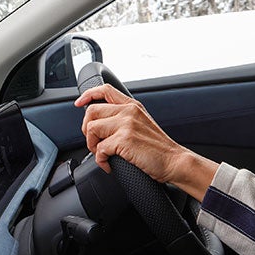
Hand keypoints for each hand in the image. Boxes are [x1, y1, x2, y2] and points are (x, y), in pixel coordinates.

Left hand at [74, 83, 217, 199]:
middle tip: (95, 143)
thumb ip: (124, 118)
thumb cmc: (159, 148)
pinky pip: (99, 149)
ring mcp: (127, 124)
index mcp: (132, 106)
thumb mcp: (142, 124)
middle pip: (91, 111)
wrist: (175, 161)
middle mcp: (129, 111)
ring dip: (92, 146)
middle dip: (87, 130)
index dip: (87, 95)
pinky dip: (100, 161)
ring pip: (92, 129)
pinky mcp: (125, 140)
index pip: (104, 90)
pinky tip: (109, 165)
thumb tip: (102, 124)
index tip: (79, 104)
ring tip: (102, 155)